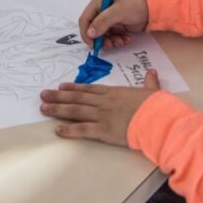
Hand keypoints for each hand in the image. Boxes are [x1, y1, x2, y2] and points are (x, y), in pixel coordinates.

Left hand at [40, 70, 159, 145]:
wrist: (158, 119)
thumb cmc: (157, 106)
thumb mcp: (152, 91)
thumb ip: (149, 82)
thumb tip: (152, 72)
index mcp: (114, 92)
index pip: (89, 89)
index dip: (73, 88)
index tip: (61, 86)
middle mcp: (104, 102)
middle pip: (77, 98)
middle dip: (58, 96)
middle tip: (43, 94)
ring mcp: (102, 115)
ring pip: (75, 110)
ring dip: (58, 108)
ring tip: (43, 107)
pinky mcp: (103, 130)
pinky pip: (82, 130)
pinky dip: (69, 130)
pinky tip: (58, 130)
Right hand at [79, 0, 148, 47]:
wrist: (154, 8)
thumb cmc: (136, 4)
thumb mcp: (118, 11)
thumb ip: (103, 22)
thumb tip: (90, 33)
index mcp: (98, 2)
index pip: (85, 19)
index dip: (86, 33)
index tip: (92, 44)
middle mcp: (101, 10)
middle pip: (93, 29)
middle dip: (100, 39)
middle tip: (109, 45)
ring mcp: (109, 19)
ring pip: (102, 35)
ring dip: (110, 41)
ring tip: (120, 41)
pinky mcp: (117, 26)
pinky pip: (111, 37)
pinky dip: (117, 41)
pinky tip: (126, 39)